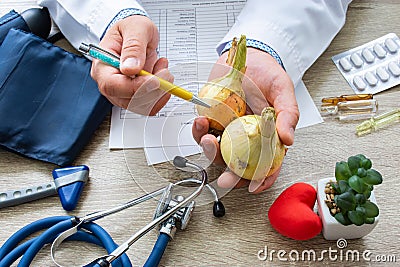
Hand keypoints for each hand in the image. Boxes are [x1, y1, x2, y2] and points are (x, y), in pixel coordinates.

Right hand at [90, 15, 172, 114]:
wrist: (136, 34)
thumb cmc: (131, 29)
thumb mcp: (135, 28)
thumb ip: (133, 46)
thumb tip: (130, 68)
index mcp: (102, 65)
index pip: (112, 85)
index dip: (134, 87)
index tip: (154, 80)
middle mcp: (110, 82)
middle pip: (128, 100)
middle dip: (152, 90)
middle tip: (165, 72)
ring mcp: (123, 91)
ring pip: (142, 105)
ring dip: (160, 91)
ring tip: (163, 69)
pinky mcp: (135, 95)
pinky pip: (150, 104)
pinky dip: (162, 93)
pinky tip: (161, 74)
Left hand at [192, 48, 298, 192]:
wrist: (247, 57)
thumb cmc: (268, 75)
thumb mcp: (283, 91)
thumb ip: (288, 115)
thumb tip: (289, 140)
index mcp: (267, 136)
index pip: (268, 164)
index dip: (263, 178)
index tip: (256, 186)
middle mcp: (246, 137)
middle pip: (239, 164)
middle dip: (230, 175)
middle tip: (225, 179)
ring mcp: (228, 130)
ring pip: (218, 151)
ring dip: (210, 151)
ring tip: (208, 140)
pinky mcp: (212, 120)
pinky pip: (203, 132)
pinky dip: (199, 131)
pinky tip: (202, 123)